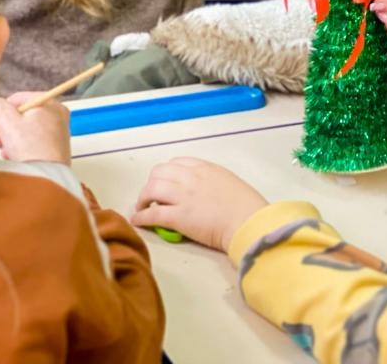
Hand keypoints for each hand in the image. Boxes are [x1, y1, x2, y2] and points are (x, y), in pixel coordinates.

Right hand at [0, 94, 71, 164]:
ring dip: (11, 139)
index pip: (18, 99)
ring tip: (8, 150)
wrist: (47, 175)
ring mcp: (57, 131)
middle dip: (5, 127)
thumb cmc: (31, 148)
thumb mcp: (7, 121)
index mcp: (49, 103)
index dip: (1, 111)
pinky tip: (15, 156)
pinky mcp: (54, 146)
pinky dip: (21, 148)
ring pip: (25, 129)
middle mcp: (57, 114)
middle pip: (21, 115)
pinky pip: (32, 142)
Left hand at [132, 157, 268, 252]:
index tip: (165, 182)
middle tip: (152, 196)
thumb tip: (202, 192)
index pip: (176, 163)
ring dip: (143, 198)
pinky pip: (152, 213)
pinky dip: (141, 216)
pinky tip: (138, 220)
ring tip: (142, 207)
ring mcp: (183, 196)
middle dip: (152, 183)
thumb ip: (213, 182)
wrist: (248, 222)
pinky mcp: (178, 216)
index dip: (167, 173)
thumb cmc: (247, 206)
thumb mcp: (230, 182)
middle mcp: (191, 178)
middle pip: (159, 173)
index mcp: (206, 168)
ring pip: (151, 189)